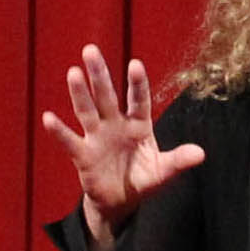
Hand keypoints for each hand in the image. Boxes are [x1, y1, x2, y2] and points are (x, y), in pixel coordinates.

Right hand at [39, 45, 202, 239]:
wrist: (121, 201)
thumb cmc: (143, 180)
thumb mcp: (163, 171)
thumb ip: (179, 161)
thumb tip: (201, 154)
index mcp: (139, 125)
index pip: (139, 100)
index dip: (137, 84)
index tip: (135, 64)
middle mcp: (116, 125)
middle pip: (106, 96)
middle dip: (100, 74)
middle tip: (90, 50)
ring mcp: (97, 138)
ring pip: (87, 111)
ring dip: (80, 93)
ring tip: (73, 72)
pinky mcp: (83, 155)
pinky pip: (70, 141)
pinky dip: (59, 131)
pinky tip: (48, 118)